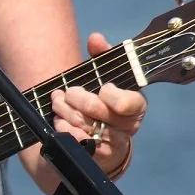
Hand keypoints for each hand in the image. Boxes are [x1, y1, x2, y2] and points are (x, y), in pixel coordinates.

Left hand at [50, 32, 146, 175]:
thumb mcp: (104, 75)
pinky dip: (64, 129)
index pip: (127, 102)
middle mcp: (128, 127)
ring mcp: (113, 143)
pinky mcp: (96, 156)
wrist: (98, 135)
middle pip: (96, 110)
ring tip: (58, 103)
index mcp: (136, 105)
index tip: (102, 87)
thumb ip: (101, 55)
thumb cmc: (102, 99)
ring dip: (64, 111)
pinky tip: (59, 122)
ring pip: (83, 125)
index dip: (109, 94)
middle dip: (75, 96)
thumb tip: (96, 38)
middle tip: (67, 92)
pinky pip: (76, 142)